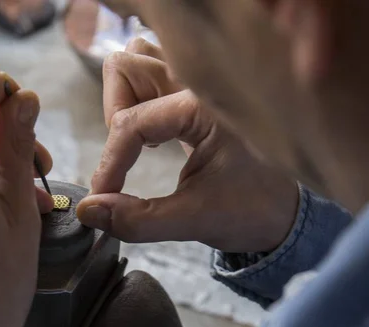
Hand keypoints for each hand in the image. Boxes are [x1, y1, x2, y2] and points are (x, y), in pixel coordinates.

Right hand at [77, 39, 298, 252]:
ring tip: (137, 140)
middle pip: (126, 67)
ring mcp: (198, 81)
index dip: (109, 163)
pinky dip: (136, 98)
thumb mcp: (194, 220)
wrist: (284, 210)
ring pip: (136, 60)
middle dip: (113, 114)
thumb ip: (138, 219)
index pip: (132, 122)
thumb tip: (89, 211)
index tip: (102, 197)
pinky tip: (152, 134)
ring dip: (123, 99)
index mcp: (207, 109)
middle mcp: (202, 83)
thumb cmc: (250, 211)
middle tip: (124, 156)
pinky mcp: (193, 91)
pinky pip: (150, 72)